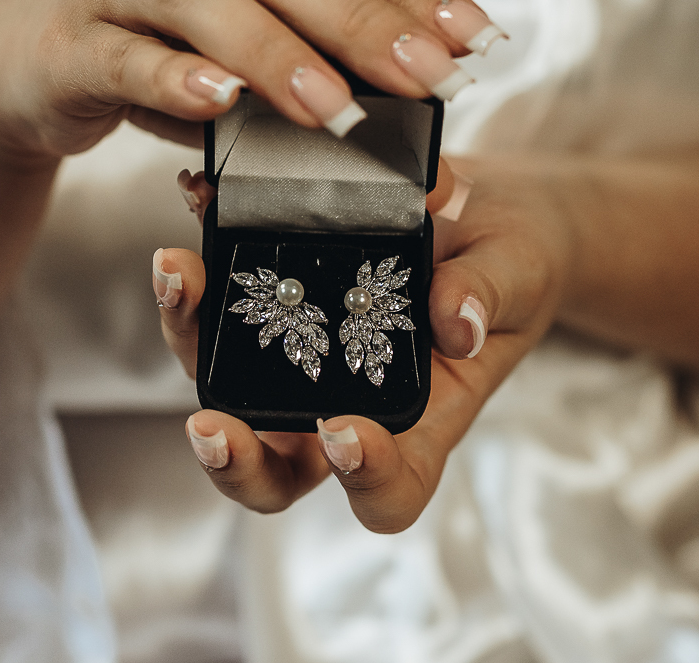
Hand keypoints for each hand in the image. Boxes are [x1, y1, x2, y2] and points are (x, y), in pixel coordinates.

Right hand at [0, 0, 503, 160]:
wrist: (32, 68)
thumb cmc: (160, 55)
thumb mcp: (246, 50)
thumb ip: (315, 55)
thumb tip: (418, 95)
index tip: (475, 41)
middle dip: (364, 23)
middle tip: (428, 78)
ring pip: (202, 0)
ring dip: (276, 54)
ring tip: (333, 108)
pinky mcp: (70, 39)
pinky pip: (124, 55)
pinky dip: (172, 78)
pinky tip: (217, 101)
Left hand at [154, 156, 572, 531]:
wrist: (481, 213)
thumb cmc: (511, 263)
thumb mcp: (518, 270)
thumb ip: (489, 295)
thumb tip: (455, 322)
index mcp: (420, 423)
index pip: (388, 492)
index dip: (363, 481)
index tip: (346, 431)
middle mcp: (347, 404)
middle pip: (276, 469)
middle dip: (234, 459)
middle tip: (211, 424)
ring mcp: (300, 361)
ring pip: (226, 381)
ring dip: (191, 335)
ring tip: (180, 272)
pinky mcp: (273, 306)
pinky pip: (223, 303)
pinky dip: (203, 267)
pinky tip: (197, 206)